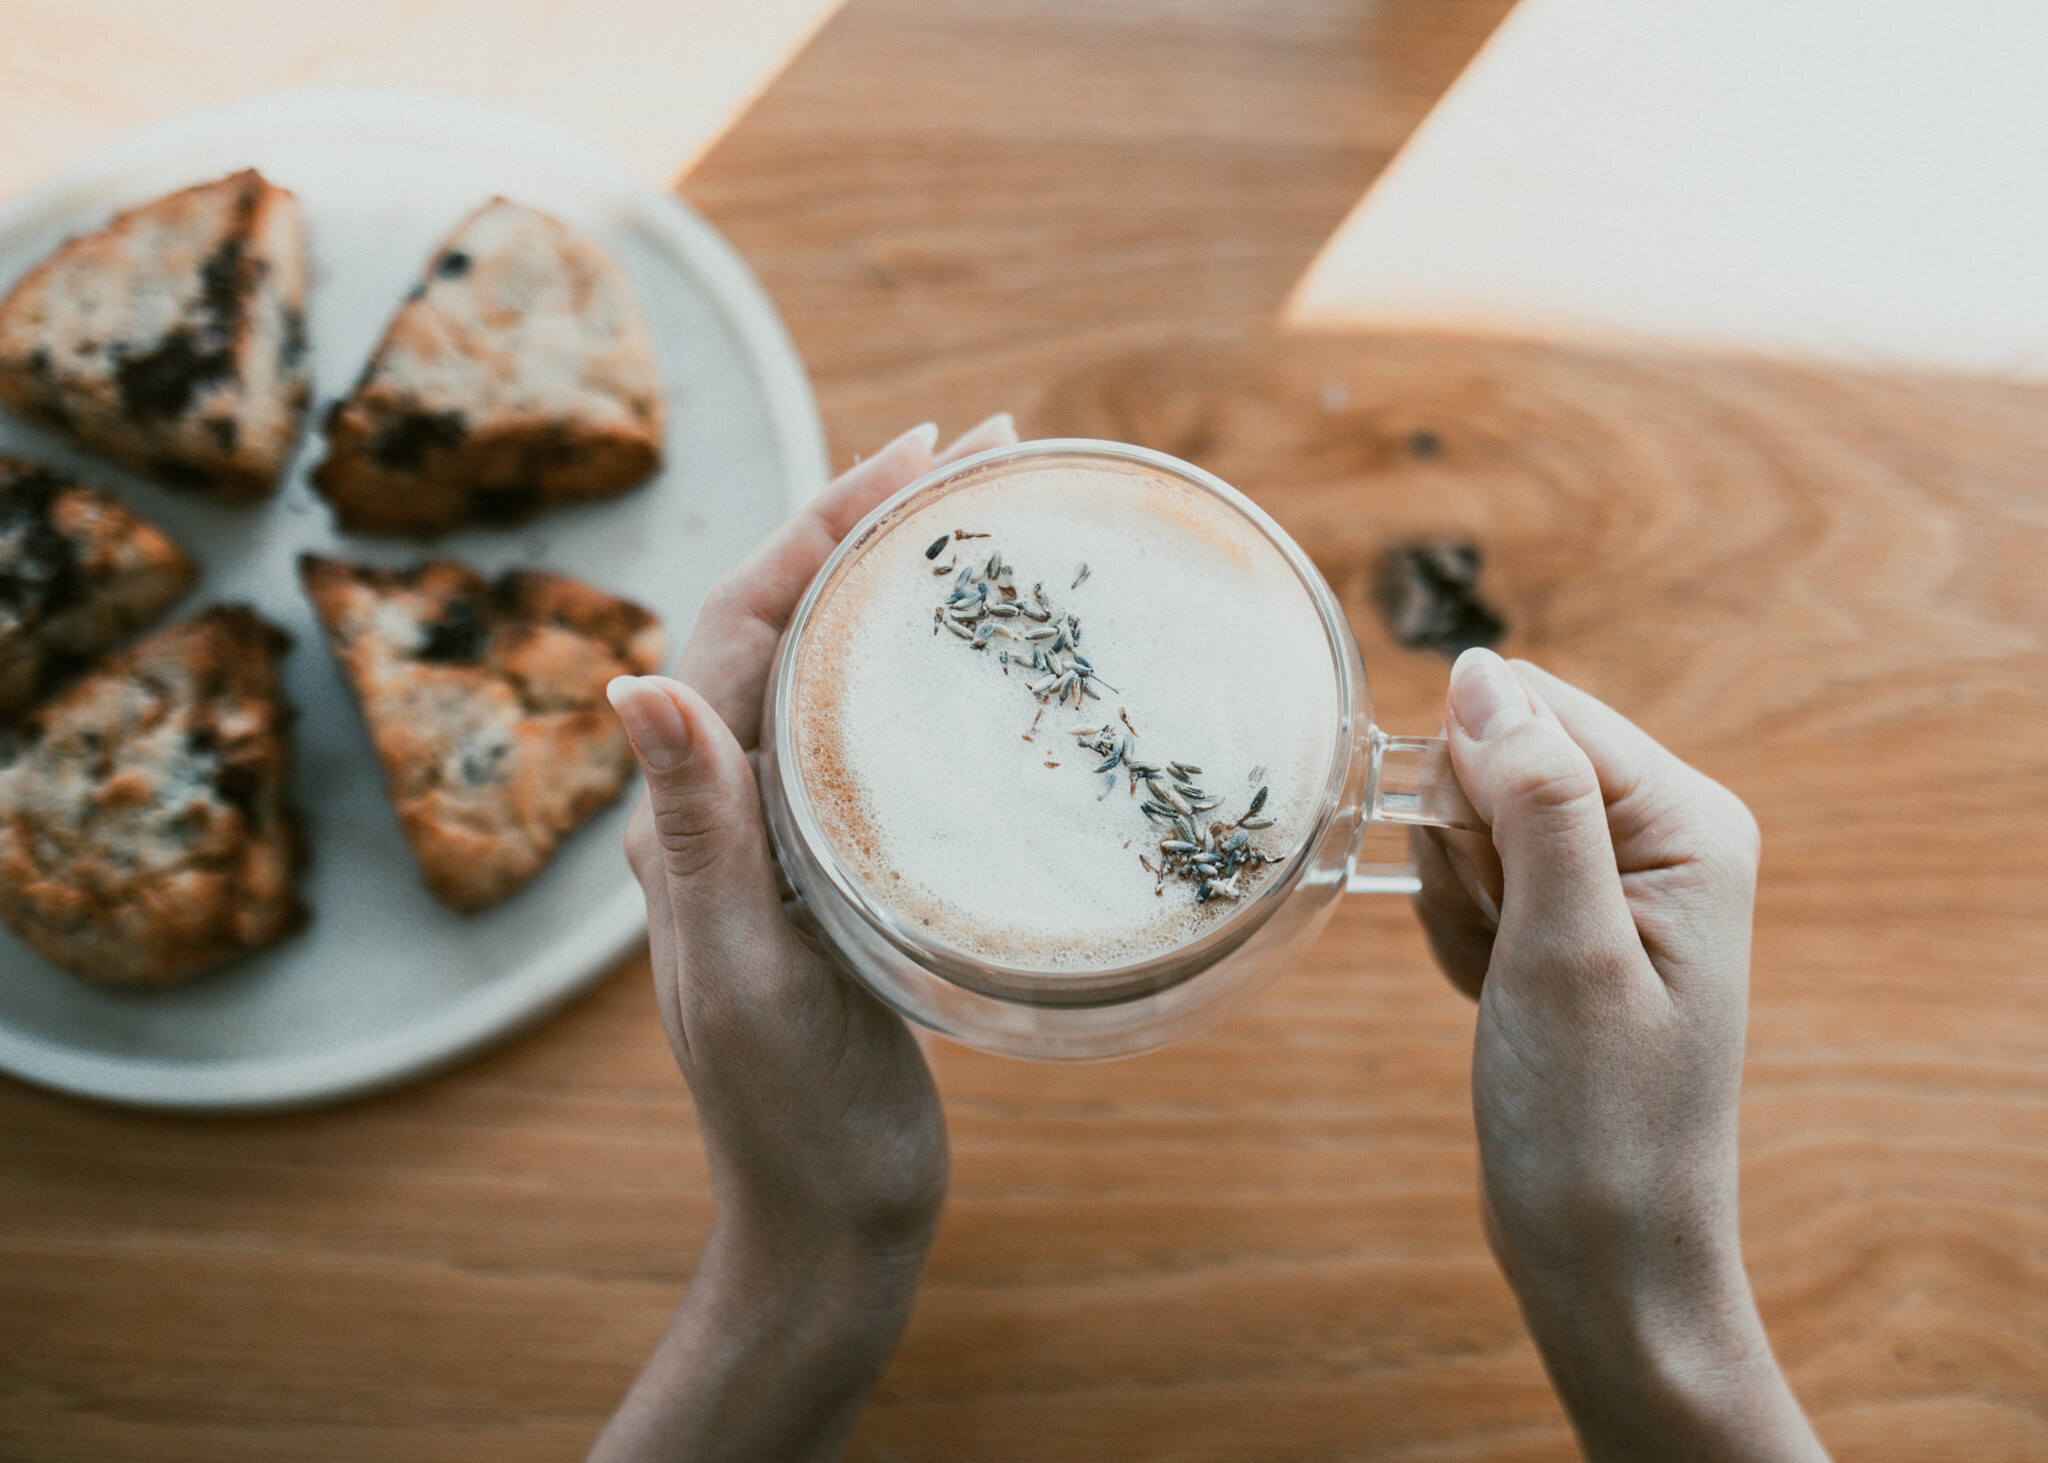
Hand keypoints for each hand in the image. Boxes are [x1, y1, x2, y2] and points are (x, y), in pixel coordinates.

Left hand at [591, 414, 1018, 1462]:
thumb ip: (698, 838)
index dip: (822, 524)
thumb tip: (631, 683)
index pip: (741, 625)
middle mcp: (720, 809)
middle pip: (785, 623)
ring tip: (985, 517)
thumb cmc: (796, 1118)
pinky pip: (863, 731)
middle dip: (869, 522)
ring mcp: (776, 836)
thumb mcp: (753, 979)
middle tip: (981, 450)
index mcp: (690, 819)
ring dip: (892, 580)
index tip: (922, 453)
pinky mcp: (830, 868)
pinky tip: (975, 656)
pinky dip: (913, 665)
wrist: (831, 1221)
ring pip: (827, 668)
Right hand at [1413, 650, 1826, 1461]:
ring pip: (1471, 823)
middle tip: (1502, 951)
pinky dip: (1458, 937)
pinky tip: (1494, 999)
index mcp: (1688, 819)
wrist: (1603, 1252)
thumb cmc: (1597, 1116)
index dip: (1475, 786)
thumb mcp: (1562, 945)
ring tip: (1502, 986)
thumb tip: (1479, 670)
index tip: (1493, 892)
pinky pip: (1472, 882)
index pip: (1538, 710)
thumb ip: (1533, 794)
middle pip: (1499, 760)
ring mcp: (1615, 881)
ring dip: (1455, 904)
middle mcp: (1662, 834)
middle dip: (1463, 852)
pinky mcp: (1571, 924)